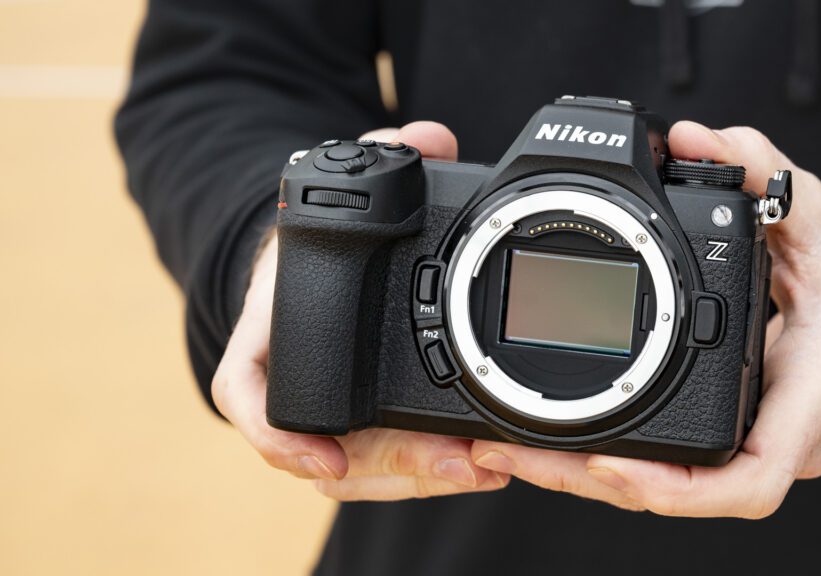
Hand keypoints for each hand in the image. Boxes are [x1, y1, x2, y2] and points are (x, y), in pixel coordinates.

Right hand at [212, 122, 508, 500]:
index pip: (247, 393)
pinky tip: (477, 466)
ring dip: (420, 478)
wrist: (301, 275)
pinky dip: (428, 472)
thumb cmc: (308, 245)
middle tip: (455, 462)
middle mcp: (292, 385)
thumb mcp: (336, 191)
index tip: (326, 457)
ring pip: (363, 473)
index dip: (279, 435)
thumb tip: (428, 137)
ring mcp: (328, 414)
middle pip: (324, 456)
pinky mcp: (366, 428)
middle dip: (394, 466)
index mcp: (265, 336)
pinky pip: (389, 466)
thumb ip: (377, 155)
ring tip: (478, 467)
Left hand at [471, 121, 820, 516]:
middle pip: (679, 492)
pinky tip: (566, 439)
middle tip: (517, 455)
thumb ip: (764, 170)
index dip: (672, 487)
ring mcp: (751, 440)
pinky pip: (670, 460)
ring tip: (518, 453)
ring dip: (591, 477)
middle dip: (594, 481)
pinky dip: (616, 455)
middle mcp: (775, 437)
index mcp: (806, 400)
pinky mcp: (730, 431)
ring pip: (666, 486)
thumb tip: (694, 137)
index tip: (608, 463)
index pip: (745, 480)